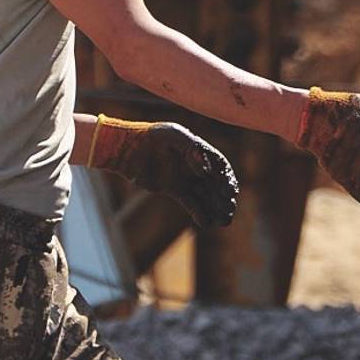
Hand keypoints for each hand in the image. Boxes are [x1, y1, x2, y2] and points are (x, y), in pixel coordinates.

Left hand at [87, 117, 238, 227]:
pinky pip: (190, 202)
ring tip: (224, 222)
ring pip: (205, 195)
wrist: (128, 148)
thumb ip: (192, 149)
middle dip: (225, 198)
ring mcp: (185, 177)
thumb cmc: (151, 136)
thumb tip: (206, 171)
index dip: (227, 179)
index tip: (231, 192)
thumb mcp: (173, 135)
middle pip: (216, 183)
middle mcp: (195, 165)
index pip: (219, 166)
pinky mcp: (174, 188)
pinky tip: (206, 223)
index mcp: (199, 150)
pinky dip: (199, 212)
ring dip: (216, 208)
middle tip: (230, 210)